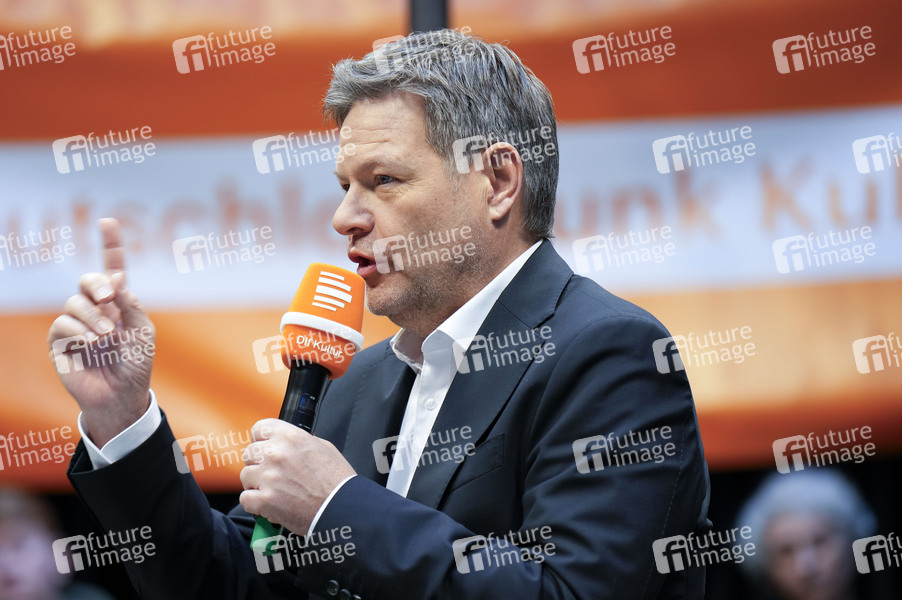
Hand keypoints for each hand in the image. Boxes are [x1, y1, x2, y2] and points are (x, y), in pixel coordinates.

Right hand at [47, 218, 155, 446]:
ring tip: (107, 337)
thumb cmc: (135, 363)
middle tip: (110, 299)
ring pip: (74, 302)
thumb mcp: (143, 332)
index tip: (108, 221)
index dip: (110, 244)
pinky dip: (79, 331)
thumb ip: (132, 305)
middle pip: (88, 280)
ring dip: (93, 317)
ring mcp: (76, 323)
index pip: (112, 268)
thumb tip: (117, 281)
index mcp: (118, 302)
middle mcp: (95, 308)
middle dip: (97, 284)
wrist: (121, 394)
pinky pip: (62, 324)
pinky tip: (91, 344)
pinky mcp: (60, 341)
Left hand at [239, 419, 355, 534]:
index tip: (264, 448)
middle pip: (249, 453)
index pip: (259, 429)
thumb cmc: (337, 480)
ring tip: (272, 490)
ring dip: (256, 484)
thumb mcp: (324, 448)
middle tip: (272, 474)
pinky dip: (255, 504)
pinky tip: (268, 504)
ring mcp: (269, 477)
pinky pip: (245, 498)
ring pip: (245, 476)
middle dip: (258, 464)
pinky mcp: (265, 500)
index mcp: (291, 437)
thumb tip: (287, 443)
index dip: (261, 440)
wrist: (342, 508)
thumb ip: (301, 441)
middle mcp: (277, 454)